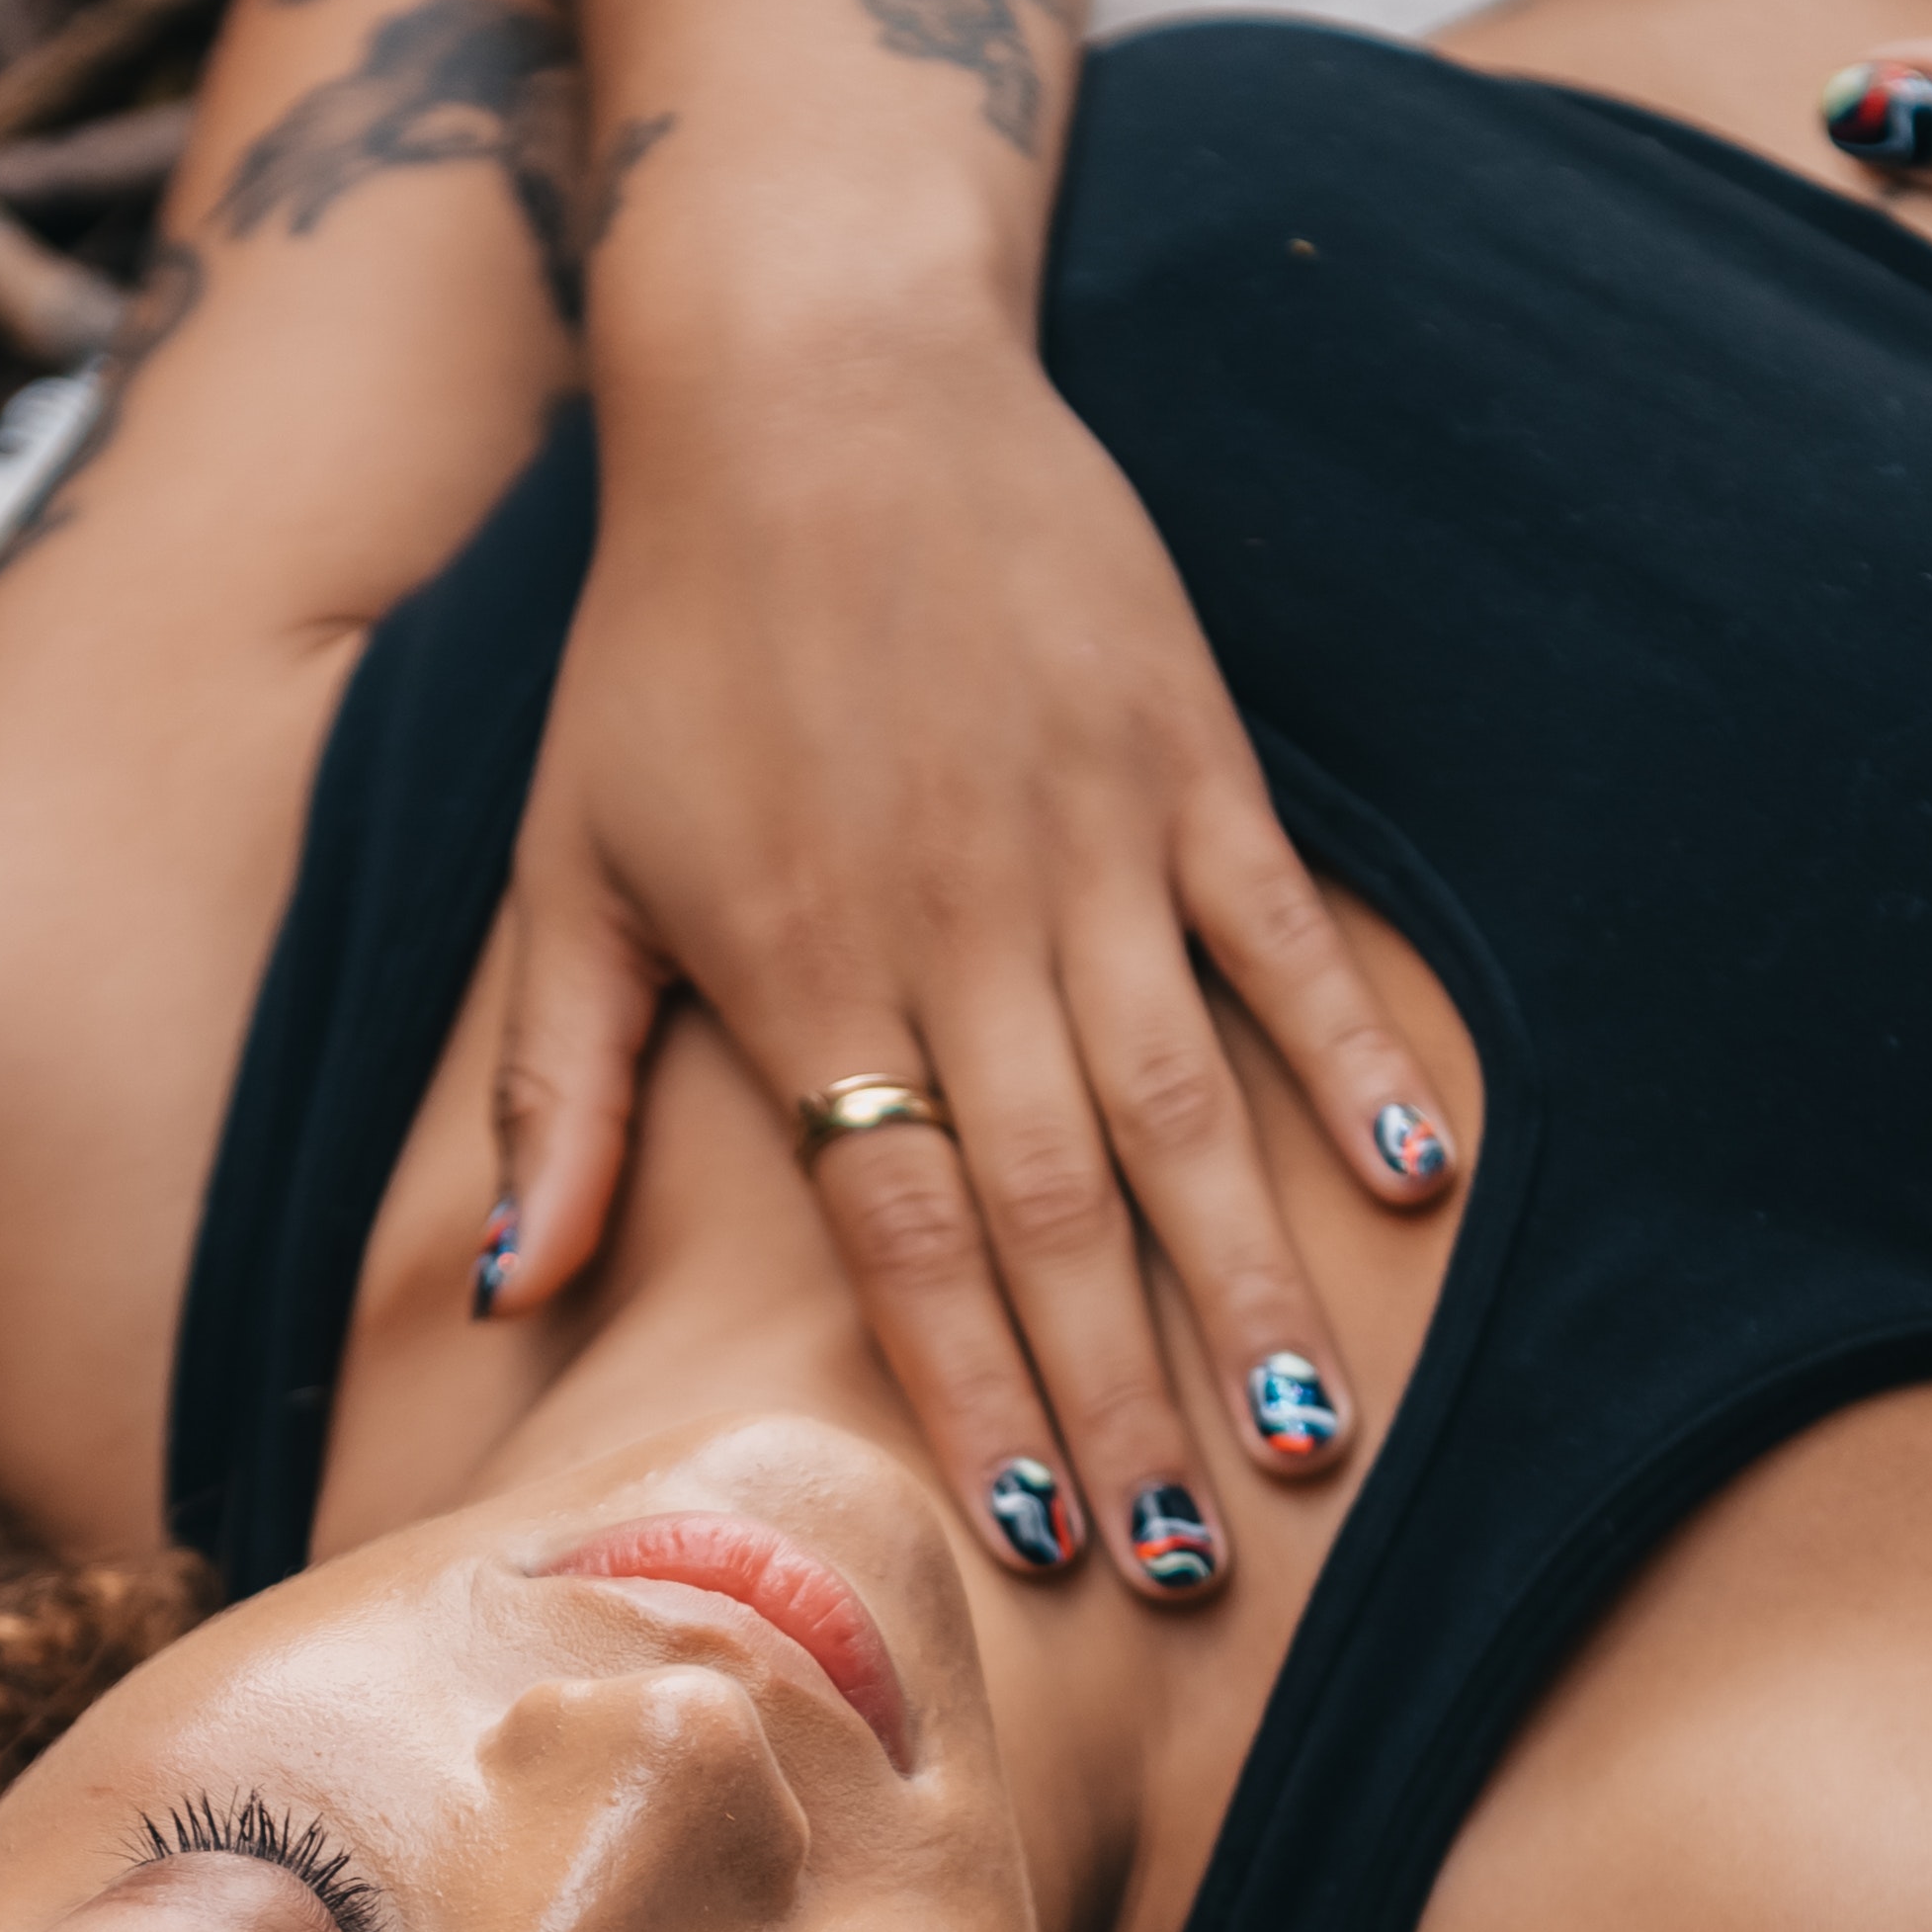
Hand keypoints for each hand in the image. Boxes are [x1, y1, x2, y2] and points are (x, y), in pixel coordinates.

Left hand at [480, 334, 1458, 1600]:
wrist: (811, 364)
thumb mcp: (566, 862)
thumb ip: (554, 1090)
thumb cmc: (667, 632)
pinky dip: (1349, 1053)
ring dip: (1248, 1281)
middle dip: (1124, 1400)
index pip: (899, 1232)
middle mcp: (955, 925)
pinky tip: (1415, 1178)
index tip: (1027, 1537)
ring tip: (1309, 1437)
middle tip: (1193, 1567)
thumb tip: (515, 1292)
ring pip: (1183, 1102)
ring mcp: (1087, 839)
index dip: (972, 1389)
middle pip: (1054, 1208)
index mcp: (802, 972)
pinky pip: (1278, 933)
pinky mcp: (1184, 754)